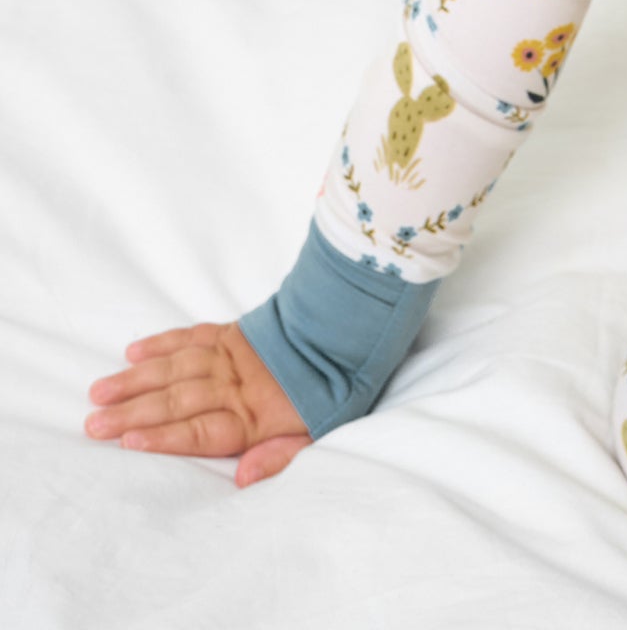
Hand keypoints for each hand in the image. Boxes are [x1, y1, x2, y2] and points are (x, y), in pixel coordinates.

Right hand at [86, 321, 312, 486]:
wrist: (351, 330)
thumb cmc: (333, 391)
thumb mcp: (319, 435)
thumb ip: (280, 457)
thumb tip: (241, 479)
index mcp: (256, 415)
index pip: (200, 430)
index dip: (163, 437)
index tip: (125, 442)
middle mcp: (236, 383)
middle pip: (177, 400)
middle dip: (132, 412)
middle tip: (92, 423)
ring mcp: (232, 353)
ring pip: (176, 367)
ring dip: (135, 380)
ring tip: (100, 392)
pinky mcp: (235, 330)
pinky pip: (192, 335)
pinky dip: (162, 343)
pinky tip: (134, 351)